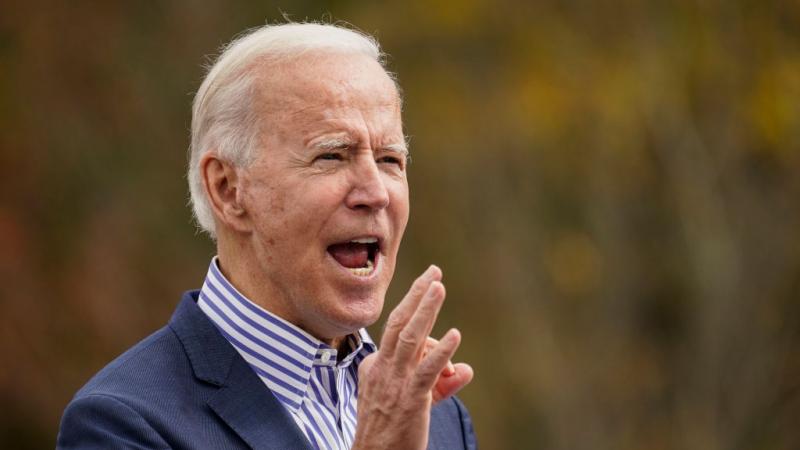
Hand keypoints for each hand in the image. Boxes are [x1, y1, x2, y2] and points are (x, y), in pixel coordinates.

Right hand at [352, 265, 473, 449]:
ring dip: (425, 309)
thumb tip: (466, 368)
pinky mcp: (411, 399)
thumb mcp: (410, 399)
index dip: (419, 319)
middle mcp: (383, 369)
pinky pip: (426, 371)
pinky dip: (441, 351)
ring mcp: (395, 383)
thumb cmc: (390, 431)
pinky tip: (454, 335)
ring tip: (438, 286)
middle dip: (416, 295)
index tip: (431, 292)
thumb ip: (440, 381)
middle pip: (398, 323)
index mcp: (375, 366)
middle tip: (433, 271)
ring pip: (410, 337)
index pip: (397, 334)